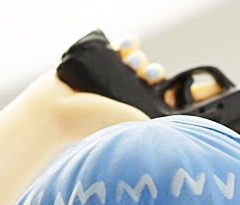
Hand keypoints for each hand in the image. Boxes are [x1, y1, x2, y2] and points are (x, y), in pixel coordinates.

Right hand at [23, 32, 222, 141]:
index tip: (173, 83)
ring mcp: (109, 77)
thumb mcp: (131, 123)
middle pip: (147, 75)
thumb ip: (155, 124)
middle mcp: (123, 93)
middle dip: (151, 70)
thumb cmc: (90, 121)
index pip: (159, 97)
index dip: (169, 87)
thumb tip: (183, 126)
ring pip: (134, 59)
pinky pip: (117, 46)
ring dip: (139, 56)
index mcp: (134, 109)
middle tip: (148, 73)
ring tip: (133, 60)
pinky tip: (127, 45)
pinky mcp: (96, 61)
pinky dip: (126, 43)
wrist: (56, 108)